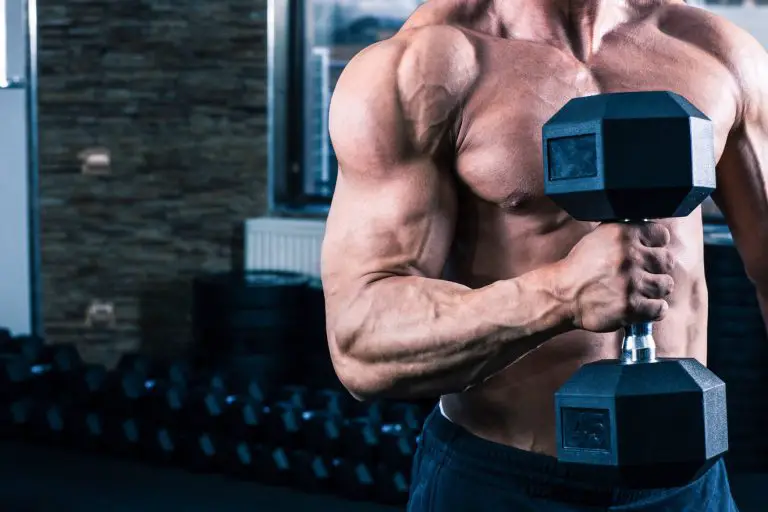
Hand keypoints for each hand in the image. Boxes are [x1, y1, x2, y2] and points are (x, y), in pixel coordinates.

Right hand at [557, 223, 674, 332]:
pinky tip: (641, 305)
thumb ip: (624, 234)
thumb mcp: (598, 238)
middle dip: (656, 268)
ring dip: (654, 289)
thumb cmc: (579, 267)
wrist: (562, 296)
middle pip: (667, 261)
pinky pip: (660, 308)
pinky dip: (652, 309)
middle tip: (642, 274)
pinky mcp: (632, 306)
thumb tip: (649, 234)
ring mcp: (632, 282)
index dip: (655, 245)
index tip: (647, 252)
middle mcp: (630, 256)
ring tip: (639, 291)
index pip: (661, 235)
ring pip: (665, 285)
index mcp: (623, 234)